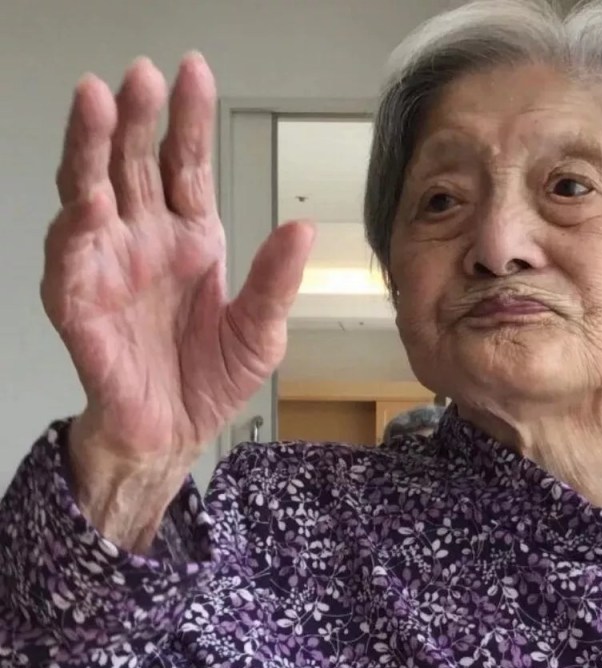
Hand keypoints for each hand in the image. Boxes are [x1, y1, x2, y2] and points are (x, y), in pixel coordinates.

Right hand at [43, 53, 313, 472]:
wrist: (175, 432)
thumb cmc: (211, 379)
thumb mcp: (260, 331)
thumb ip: (275, 281)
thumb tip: (301, 229)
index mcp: (191, 238)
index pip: (187, 165)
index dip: (188, 121)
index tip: (193, 71)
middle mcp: (145, 240)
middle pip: (135, 163)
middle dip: (138, 117)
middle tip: (143, 75)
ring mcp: (107, 265)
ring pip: (90, 190)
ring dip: (91, 147)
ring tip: (98, 102)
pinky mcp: (78, 300)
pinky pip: (70, 255)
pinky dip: (76, 224)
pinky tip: (89, 196)